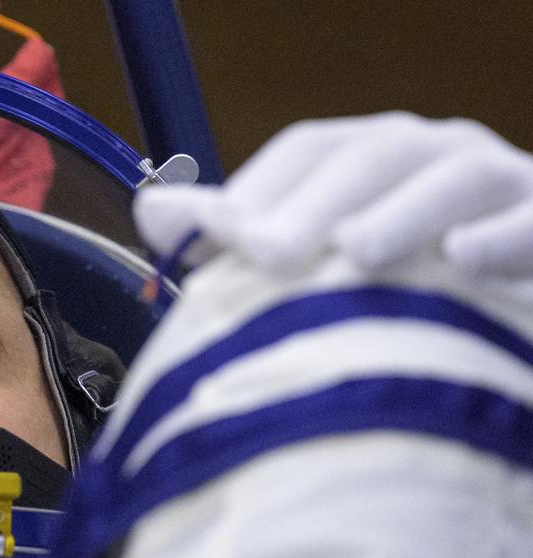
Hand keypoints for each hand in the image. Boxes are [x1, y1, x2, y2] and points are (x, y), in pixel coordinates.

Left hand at [134, 111, 532, 275]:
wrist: (508, 312)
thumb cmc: (402, 287)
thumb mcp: (319, 263)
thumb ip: (244, 237)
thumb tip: (152, 212)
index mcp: (371, 162)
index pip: (308, 153)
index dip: (255, 185)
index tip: (204, 230)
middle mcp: (431, 158)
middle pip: (369, 158)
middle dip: (311, 202)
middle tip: (262, 251)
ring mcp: (498, 185)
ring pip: (452, 177)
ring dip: (400, 211)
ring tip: (354, 249)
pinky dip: (504, 234)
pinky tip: (465, 258)